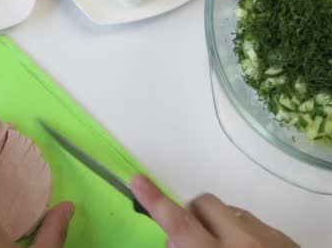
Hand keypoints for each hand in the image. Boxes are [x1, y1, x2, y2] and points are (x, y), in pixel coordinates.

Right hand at [130, 175, 298, 247]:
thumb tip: (173, 242)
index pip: (179, 224)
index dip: (156, 201)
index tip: (137, 180)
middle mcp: (242, 241)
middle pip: (203, 204)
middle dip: (190, 214)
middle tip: (190, 238)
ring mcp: (267, 237)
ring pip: (230, 211)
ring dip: (218, 224)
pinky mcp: (285, 239)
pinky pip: (253, 223)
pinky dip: (242, 234)